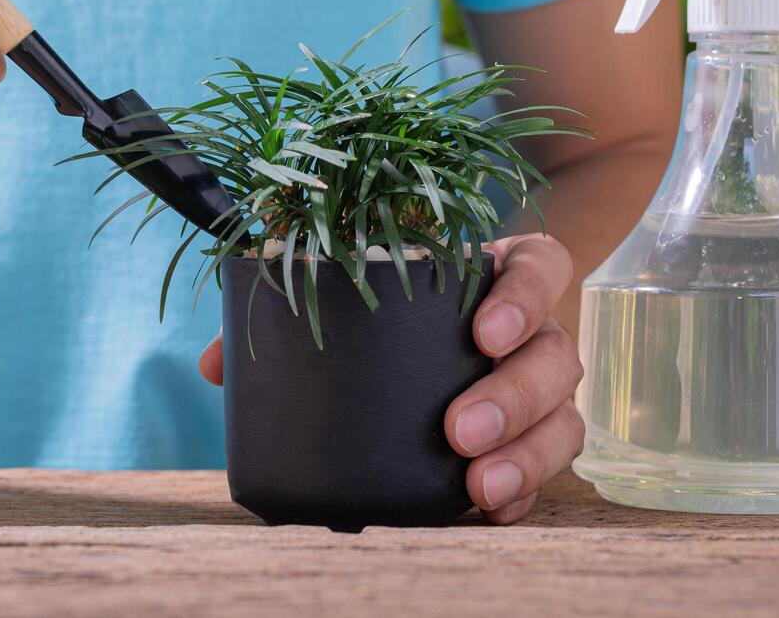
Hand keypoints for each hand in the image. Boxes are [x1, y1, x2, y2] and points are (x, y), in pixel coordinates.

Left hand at [196, 233, 583, 524]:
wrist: (440, 336)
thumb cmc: (390, 307)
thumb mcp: (350, 294)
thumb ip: (285, 315)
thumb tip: (214, 366)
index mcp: (495, 276)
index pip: (540, 267)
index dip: (523, 297)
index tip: (483, 333)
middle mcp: (533, 332)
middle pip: (556, 355)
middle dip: (514, 396)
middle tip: (459, 429)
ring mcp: (542, 389)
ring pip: (563, 418)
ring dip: (525, 455)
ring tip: (477, 486)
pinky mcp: (536, 440)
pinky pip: (549, 470)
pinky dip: (524, 492)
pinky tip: (490, 510)